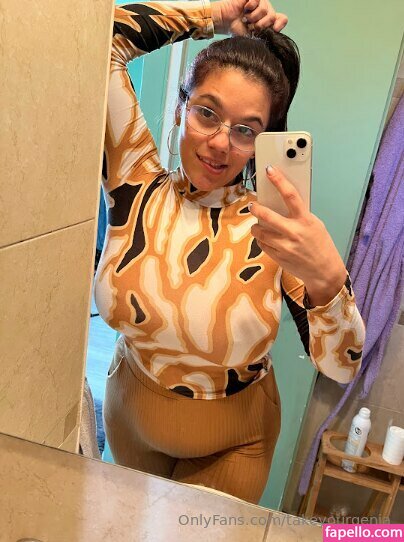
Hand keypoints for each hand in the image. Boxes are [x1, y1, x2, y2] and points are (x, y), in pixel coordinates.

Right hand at [211, 0, 287, 35]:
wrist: (225, 22)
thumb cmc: (237, 30)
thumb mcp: (252, 36)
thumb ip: (264, 34)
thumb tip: (275, 30)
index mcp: (268, 20)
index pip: (282, 19)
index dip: (280, 24)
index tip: (274, 29)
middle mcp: (266, 10)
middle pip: (273, 16)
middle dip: (261, 24)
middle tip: (251, 26)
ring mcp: (260, 2)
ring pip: (265, 10)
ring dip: (253, 17)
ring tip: (245, 18)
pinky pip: (257, 0)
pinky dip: (250, 7)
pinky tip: (244, 9)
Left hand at [249, 166, 346, 305]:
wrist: (323, 271)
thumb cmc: (320, 244)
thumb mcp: (315, 225)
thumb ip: (299, 214)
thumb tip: (280, 202)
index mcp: (306, 220)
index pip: (290, 195)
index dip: (279, 181)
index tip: (270, 170)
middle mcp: (294, 232)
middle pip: (267, 216)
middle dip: (256, 208)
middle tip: (253, 205)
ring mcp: (285, 246)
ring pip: (260, 232)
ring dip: (255, 226)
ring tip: (257, 225)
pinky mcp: (278, 257)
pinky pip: (262, 245)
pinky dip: (261, 240)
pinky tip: (266, 239)